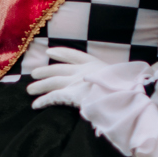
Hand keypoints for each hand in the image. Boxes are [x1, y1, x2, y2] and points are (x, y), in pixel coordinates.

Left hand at [24, 48, 157, 156]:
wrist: (126, 95)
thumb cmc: (128, 88)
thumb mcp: (121, 80)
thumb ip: (113, 81)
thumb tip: (116, 85)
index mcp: (95, 63)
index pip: (75, 55)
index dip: (62, 52)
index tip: (51, 51)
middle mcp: (83, 70)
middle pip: (59, 68)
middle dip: (46, 70)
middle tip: (34, 73)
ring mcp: (76, 81)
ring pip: (52, 81)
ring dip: (40, 85)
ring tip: (29, 90)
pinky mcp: (70, 93)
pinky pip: (53, 97)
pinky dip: (43, 101)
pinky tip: (35, 105)